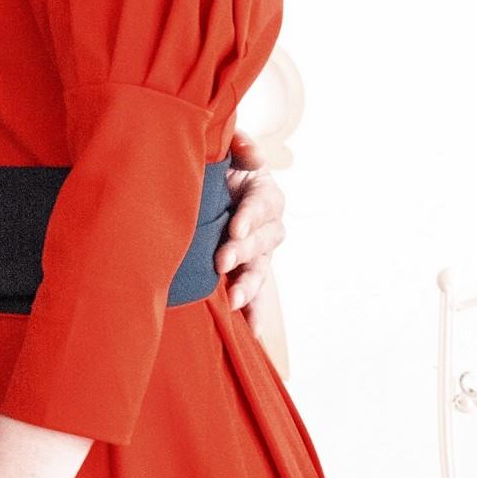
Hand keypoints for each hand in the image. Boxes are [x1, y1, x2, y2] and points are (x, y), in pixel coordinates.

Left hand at [215, 127, 284, 325]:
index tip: (235, 227)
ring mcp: (260, 252)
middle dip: (244, 252)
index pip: (261, 205)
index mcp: (264, 194)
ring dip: (249, 287)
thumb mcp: (226, 153)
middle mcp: (268, 225)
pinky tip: (251, 333)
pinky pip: (256, 296)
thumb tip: (244, 144)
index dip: (251, 217)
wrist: (208, 192)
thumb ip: (237, 147)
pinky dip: (254, 314)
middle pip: (264, 240)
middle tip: (222, 261)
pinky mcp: (248, 273)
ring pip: (262, 270)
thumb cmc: (217, 169)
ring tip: (233, 301)